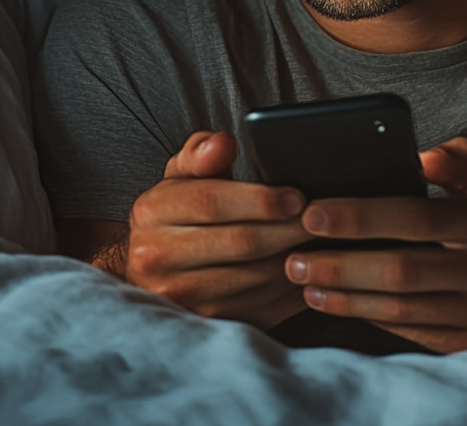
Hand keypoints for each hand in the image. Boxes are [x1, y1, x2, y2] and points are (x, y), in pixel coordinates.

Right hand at [125, 131, 309, 329]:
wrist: (146, 268)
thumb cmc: (174, 214)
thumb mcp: (179, 174)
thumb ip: (201, 153)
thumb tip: (223, 143)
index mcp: (153, 213)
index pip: (212, 202)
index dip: (260, 199)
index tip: (296, 196)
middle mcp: (159, 258)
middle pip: (240, 242)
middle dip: (288, 228)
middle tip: (320, 218)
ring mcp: (181, 298)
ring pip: (255, 278)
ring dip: (295, 258)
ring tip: (319, 241)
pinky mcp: (206, 323)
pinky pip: (260, 308)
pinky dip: (291, 289)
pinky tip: (308, 270)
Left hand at [283, 137, 466, 351]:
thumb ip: (459, 159)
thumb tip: (418, 155)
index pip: (416, 217)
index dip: (362, 216)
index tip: (314, 213)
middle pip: (402, 270)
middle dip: (341, 265)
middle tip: (293, 258)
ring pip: (403, 309)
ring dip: (348, 299)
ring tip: (304, 285)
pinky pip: (415, 335)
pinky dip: (374, 321)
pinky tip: (339, 307)